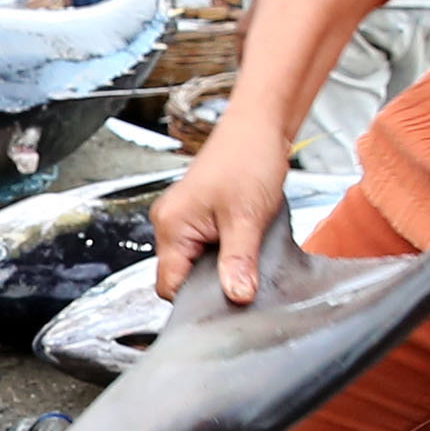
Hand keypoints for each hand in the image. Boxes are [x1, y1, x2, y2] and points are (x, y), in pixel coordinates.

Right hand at [154, 113, 304, 308]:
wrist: (259, 127)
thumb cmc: (248, 159)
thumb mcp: (246, 219)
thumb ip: (238, 262)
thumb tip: (236, 297)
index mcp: (171, 226)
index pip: (170, 285)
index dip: (197, 299)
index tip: (227, 302)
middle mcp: (169, 223)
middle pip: (181, 276)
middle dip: (211, 282)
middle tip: (244, 276)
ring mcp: (183, 219)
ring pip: (195, 263)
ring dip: (220, 266)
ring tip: (246, 253)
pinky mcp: (199, 216)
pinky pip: (204, 247)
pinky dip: (224, 252)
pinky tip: (243, 243)